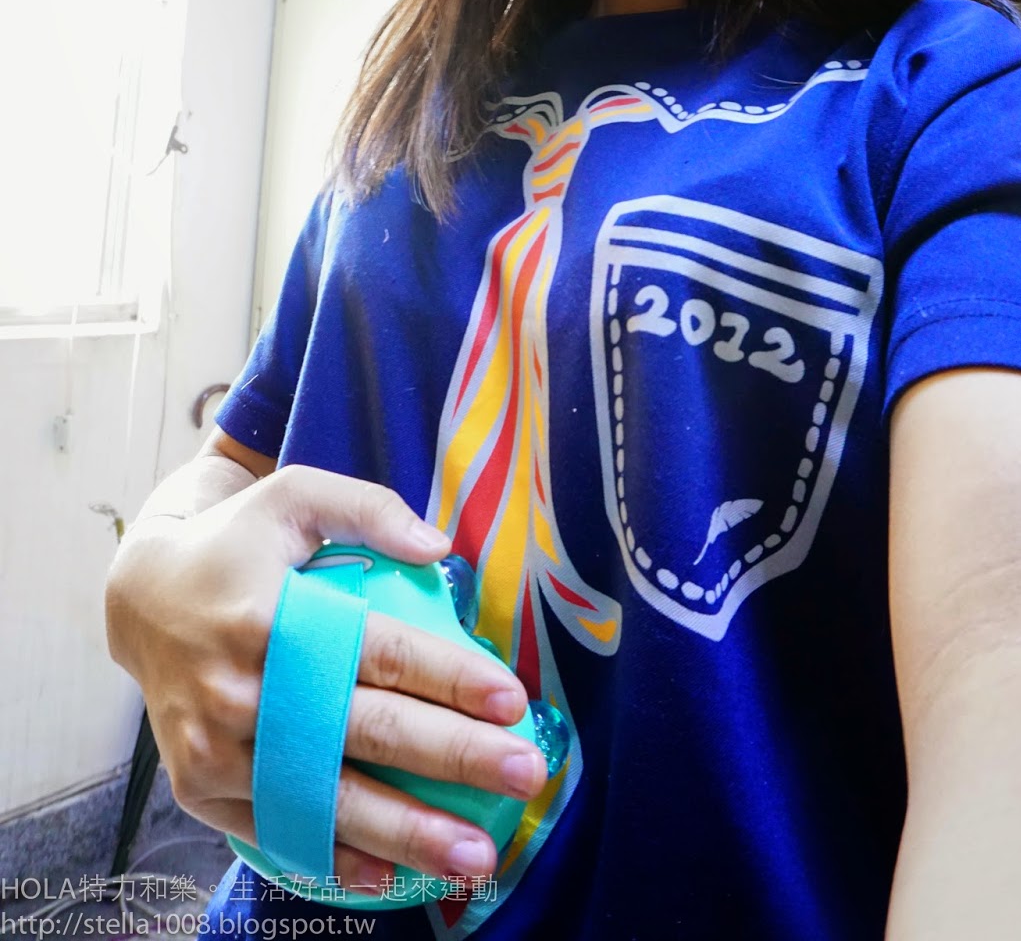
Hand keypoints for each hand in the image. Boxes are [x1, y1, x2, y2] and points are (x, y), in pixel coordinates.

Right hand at [104, 465, 545, 890]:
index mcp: (269, 617)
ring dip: (408, 833)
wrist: (142, 595)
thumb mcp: (297, 496)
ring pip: (326, 799)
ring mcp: (216, 747)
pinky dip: (335, 857)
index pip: (378, 653)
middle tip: (525, 774)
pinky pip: (275, 830)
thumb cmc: (238, 542)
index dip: (450, 678)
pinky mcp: (200, 785)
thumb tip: (439, 546)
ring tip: (477, 855)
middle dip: (453, 759)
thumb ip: (370, 510)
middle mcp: (239, 689)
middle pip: (365, 731)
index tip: (514, 701)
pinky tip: (392, 875)